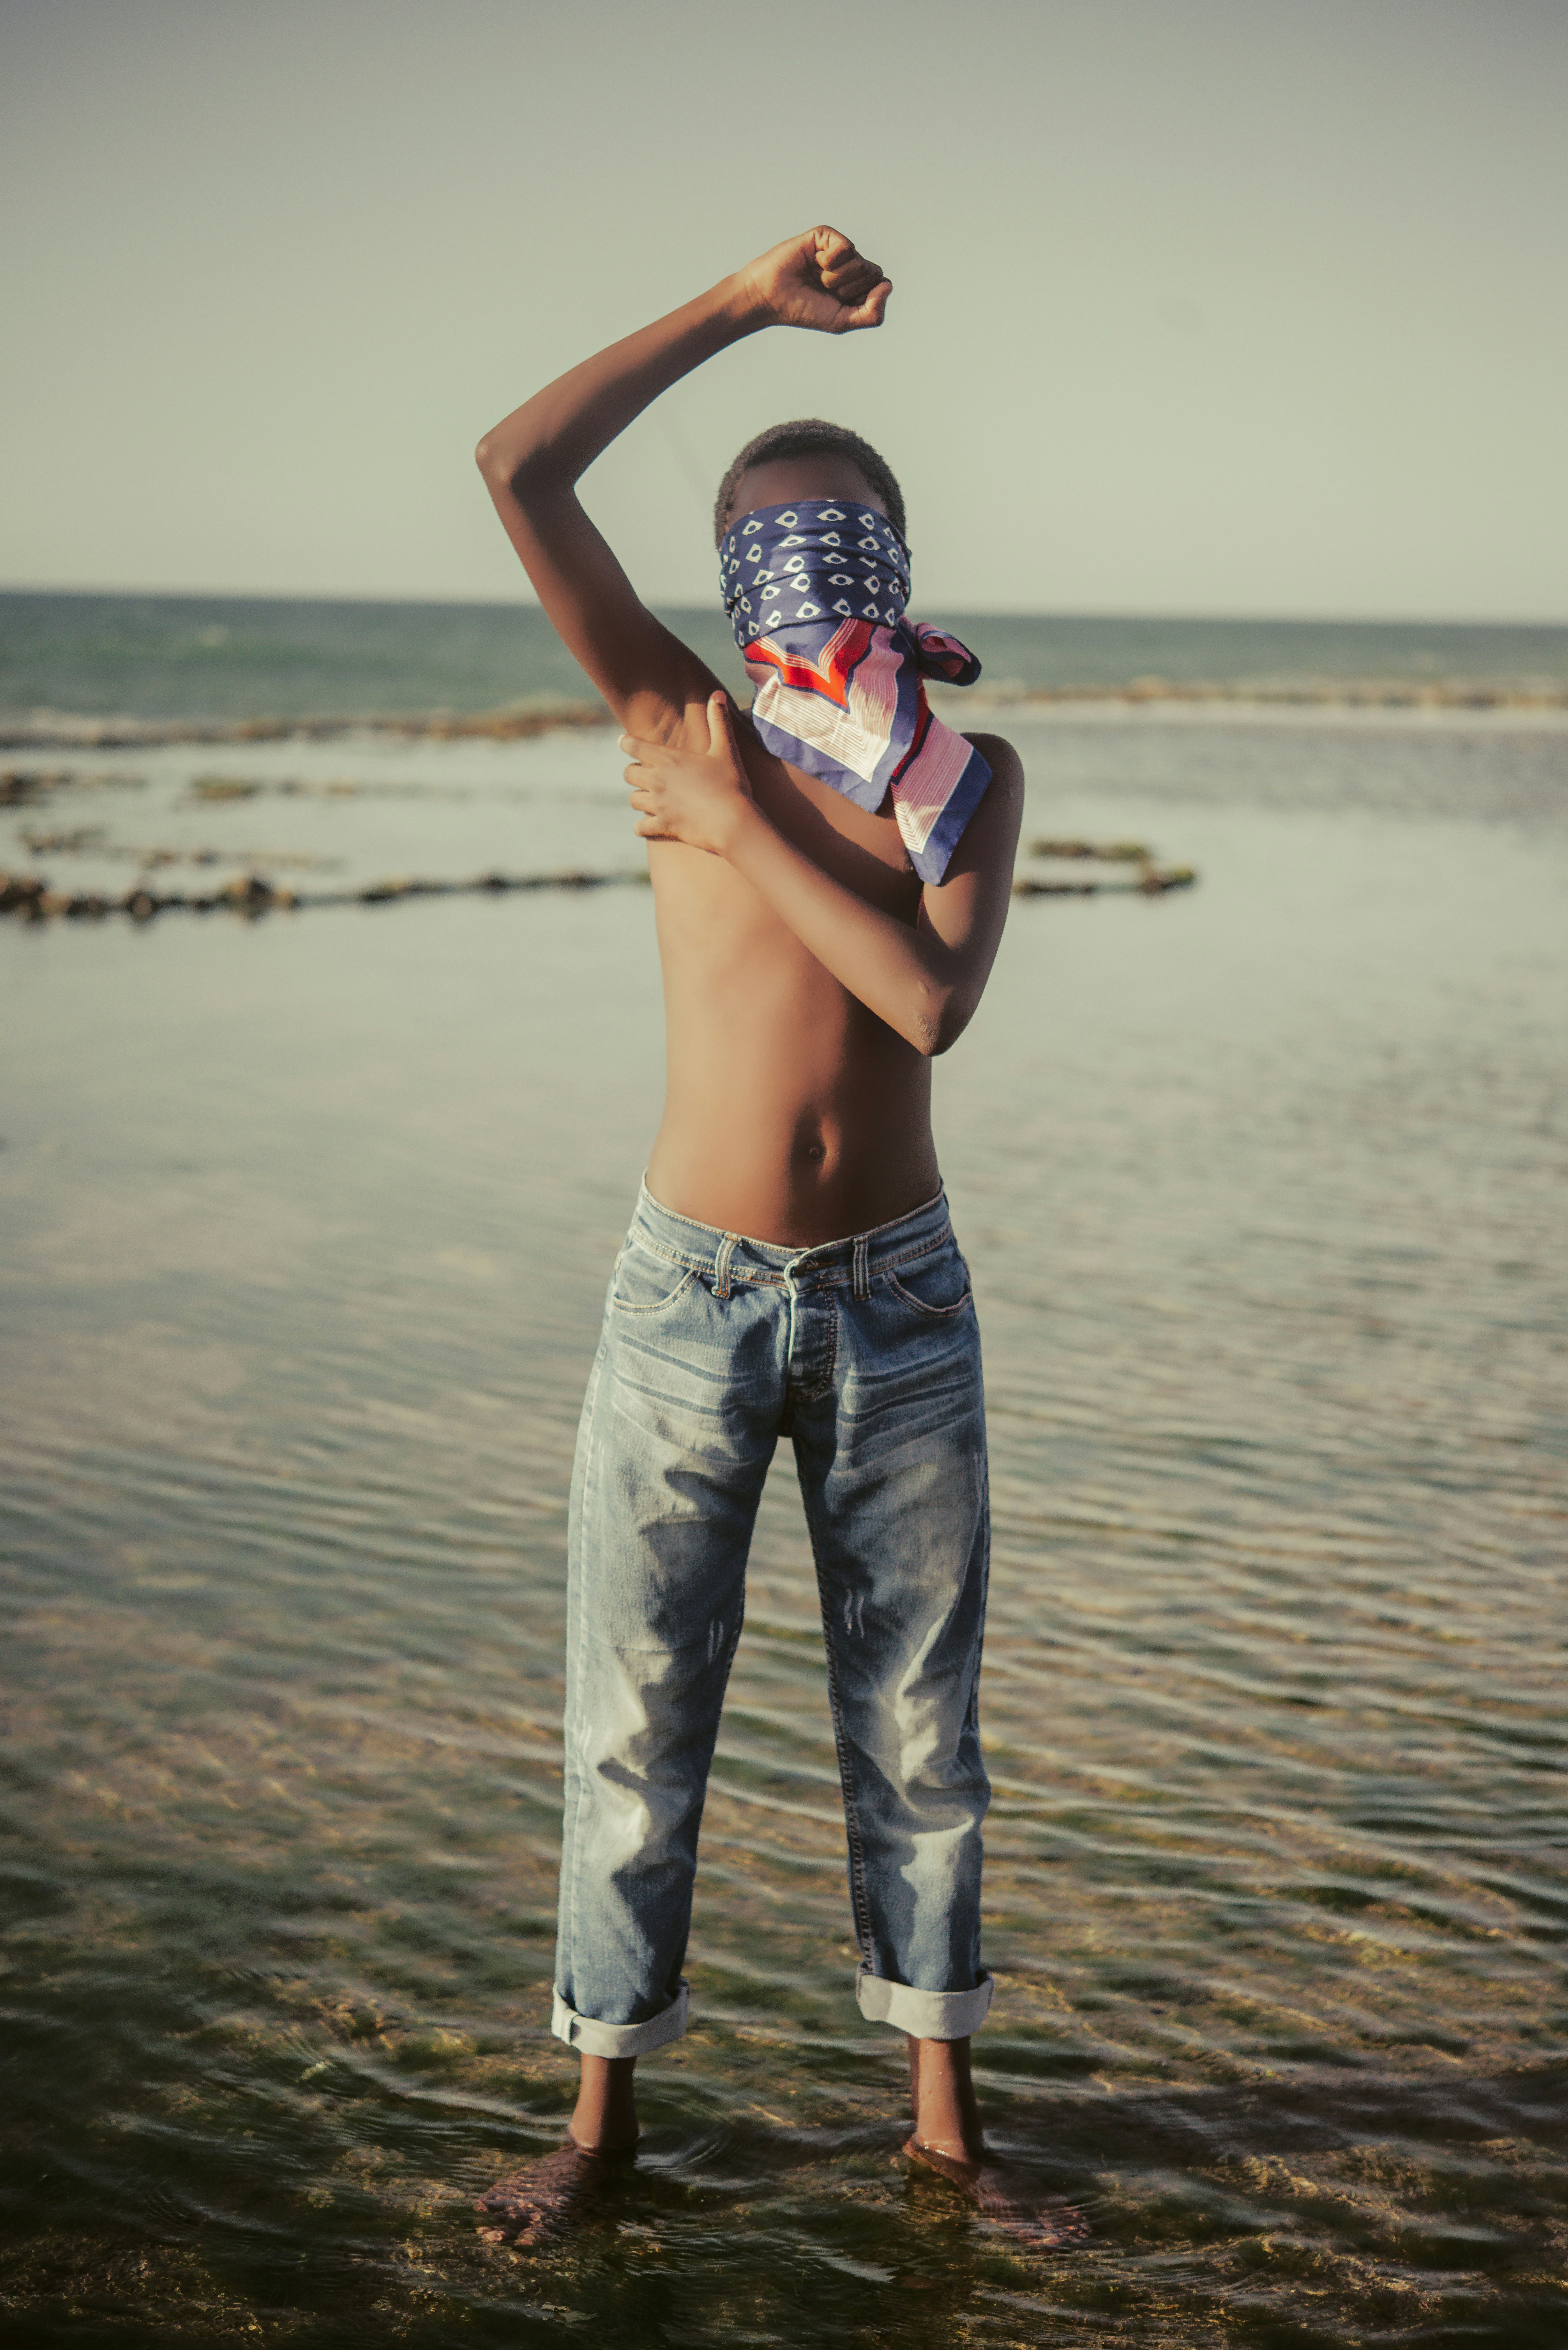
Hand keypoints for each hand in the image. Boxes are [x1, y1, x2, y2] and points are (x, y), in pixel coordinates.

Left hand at [622, 692, 754, 855]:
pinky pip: (640, 828)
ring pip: (632, 800)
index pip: (633, 745)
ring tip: (649, 799)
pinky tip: (648, 826)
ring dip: (639, 798)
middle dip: (633, 773)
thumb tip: (717, 694)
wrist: (733, 821)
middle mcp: (657, 780)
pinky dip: (642, 827)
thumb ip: (719, 721)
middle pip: (628, 773)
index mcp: (668, 759)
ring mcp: (658, 804)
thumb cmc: (732, 784)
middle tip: (643, 775)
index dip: (626, 742)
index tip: (624, 741)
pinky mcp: (663, 826)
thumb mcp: (726, 749)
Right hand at [736, 226, 891, 333]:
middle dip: (849, 289)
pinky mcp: (825, 236)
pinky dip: (831, 260)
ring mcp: (838, 250)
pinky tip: (815, 262)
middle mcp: (850, 266)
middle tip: (824, 290)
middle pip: (873, 273)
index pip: (881, 286)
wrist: (772, 297)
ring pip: (860, 261)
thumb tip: (888, 285)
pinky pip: (846, 247)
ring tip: (817, 278)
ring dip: (837, 277)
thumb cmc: (804, 310)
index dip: (862, 298)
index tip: (838, 303)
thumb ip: (873, 313)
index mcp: (857, 285)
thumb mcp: (843, 321)